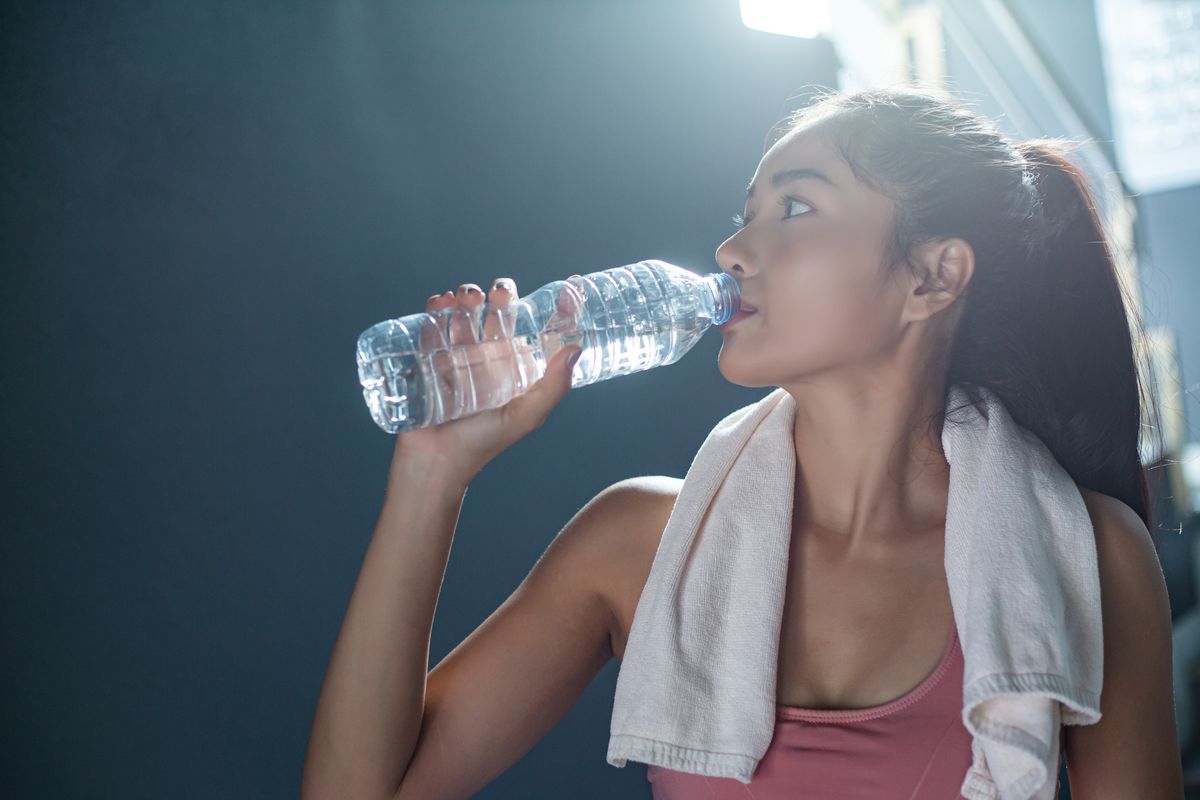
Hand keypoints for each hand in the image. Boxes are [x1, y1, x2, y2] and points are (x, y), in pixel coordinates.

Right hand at [388, 275, 583, 484]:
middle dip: (500, 296)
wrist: (435, 462)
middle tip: (498, 292)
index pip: (535, 332)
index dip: (551, 310)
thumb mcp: (526, 415)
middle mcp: (487, 360)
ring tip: (466, 298)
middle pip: (496, 316)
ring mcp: (456, 358)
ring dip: (466, 298)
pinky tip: (440, 303)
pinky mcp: (427, 360)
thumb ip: (553, 386)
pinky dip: (435, 310)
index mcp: (513, 369)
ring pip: (464, 316)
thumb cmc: (481, 444)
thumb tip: (576, 348)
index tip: (566, 286)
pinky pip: (431, 327)